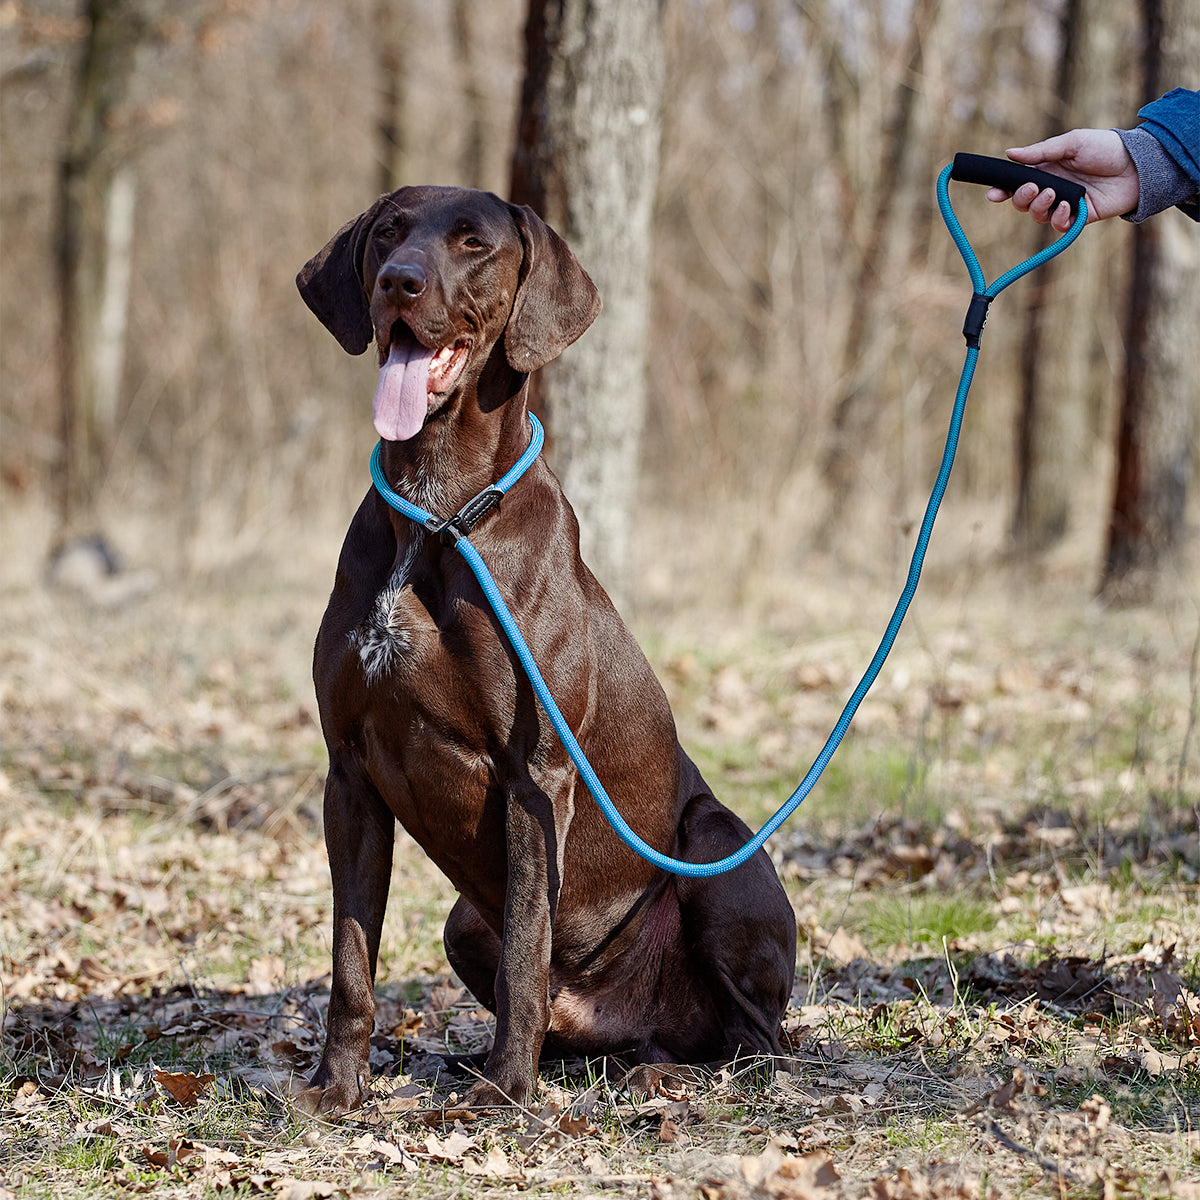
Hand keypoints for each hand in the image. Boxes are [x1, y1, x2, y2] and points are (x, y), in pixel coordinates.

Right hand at [985, 129, 1139, 231]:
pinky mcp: (1078, 217)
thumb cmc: (1105, 148)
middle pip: (1023, 203)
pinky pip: (1058, 225)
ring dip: (1039, 207)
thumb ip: (1040, 151)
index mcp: (1047, 169)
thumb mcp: (1071, 142)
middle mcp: (1052, 188)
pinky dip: (1058, 218)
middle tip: (1034, 188)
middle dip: (1021, 198)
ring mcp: (1064, 204)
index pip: (1017, 184)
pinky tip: (1067, 206)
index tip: (993, 194)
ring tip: (1054, 194)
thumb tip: (1009, 153)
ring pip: (1037, 215)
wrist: (1137, 165)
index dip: (1002, 190)